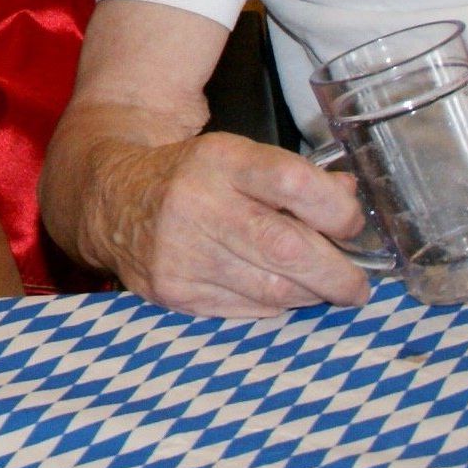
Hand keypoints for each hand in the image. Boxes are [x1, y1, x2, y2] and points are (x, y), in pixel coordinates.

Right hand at [91, 132, 371, 317]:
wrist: (112, 198)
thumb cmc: (190, 176)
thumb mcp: (239, 157)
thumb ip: (297, 177)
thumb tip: (350, 201)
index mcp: (220, 160)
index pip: (294, 183)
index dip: (338, 211)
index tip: (351, 225)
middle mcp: (197, 204)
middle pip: (289, 247)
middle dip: (338, 274)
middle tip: (356, 284)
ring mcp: (182, 252)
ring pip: (273, 290)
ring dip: (308, 293)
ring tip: (316, 286)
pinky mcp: (173, 290)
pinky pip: (247, 310)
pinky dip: (271, 305)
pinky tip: (270, 289)